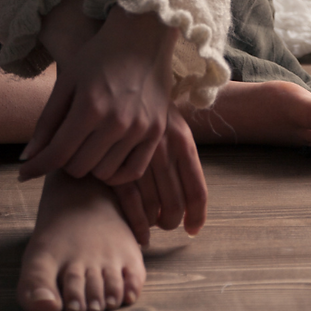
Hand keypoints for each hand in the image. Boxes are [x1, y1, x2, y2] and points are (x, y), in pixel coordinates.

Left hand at [17, 7, 177, 183]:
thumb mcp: (67, 81)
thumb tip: (27, 157)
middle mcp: (116, 122)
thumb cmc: (100, 55)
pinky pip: (132, 171)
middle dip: (64, 161)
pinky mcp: (157, 133)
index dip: (37, 166)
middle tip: (64, 146)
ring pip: (104, 173)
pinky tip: (106, 159)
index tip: (24, 173)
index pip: (58, 153)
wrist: (143, 37)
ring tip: (87, 147)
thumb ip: (47, 121)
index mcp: (89, 106)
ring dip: (90, 165)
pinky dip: (116, 173)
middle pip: (80, 168)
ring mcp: (139, 130)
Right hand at [114, 104, 207, 245]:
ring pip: (153, 209)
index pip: (197, 191)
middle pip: (175, 205)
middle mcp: (162, 150)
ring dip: (152, 224)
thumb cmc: (142, 105)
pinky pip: (131, 206)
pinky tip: (138, 232)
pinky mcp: (114, 164)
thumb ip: (180, 154)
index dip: (197, 216)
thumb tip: (191, 198)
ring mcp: (137, 157)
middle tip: (163, 223)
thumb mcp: (169, 123)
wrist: (113, 78)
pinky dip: (137, 225)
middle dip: (171, 221)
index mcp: (181, 140)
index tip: (192, 229)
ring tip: (148, 224)